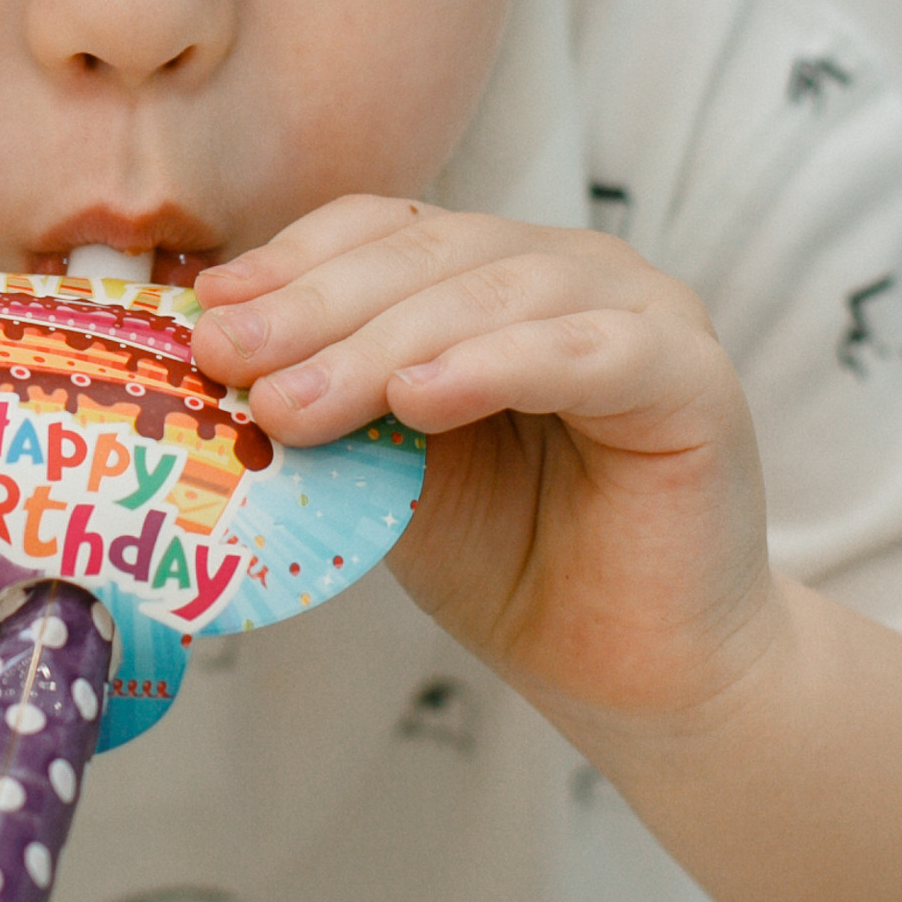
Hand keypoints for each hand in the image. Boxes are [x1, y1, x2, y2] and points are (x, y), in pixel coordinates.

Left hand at [190, 199, 777, 740]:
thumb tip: (213, 354)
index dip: (292, 262)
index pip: (384, 230)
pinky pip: (587, 351)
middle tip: (228, 359)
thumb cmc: (509, 559)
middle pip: (428, 256)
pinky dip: (496, 364)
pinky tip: (421, 397)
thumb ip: (327, 404)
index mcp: (495, 273)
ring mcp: (643, 311)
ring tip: (295, 404)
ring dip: (380, 345)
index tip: (208, 313)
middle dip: (314, 309)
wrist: (628, 671)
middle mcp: (572, 271)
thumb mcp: (387, 468)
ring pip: (494, 295)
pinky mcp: (693, 376)